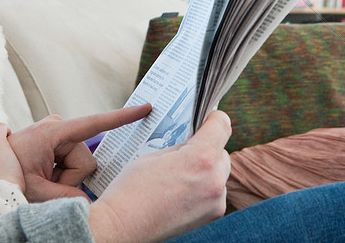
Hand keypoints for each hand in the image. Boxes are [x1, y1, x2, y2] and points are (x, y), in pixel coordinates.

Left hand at [8, 104, 151, 200]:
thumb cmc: (9, 176)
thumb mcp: (37, 192)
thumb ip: (66, 195)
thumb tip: (87, 199)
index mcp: (53, 133)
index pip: (94, 123)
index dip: (122, 117)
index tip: (146, 107)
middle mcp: (58, 128)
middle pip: (84, 161)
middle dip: (69, 178)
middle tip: (44, 182)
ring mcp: (57, 133)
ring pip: (78, 164)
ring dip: (62, 177)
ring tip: (39, 178)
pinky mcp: (56, 140)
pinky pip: (70, 161)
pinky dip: (59, 173)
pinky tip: (42, 174)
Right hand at [88, 111, 231, 242]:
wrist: (122, 226)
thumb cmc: (133, 188)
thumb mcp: (155, 154)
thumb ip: (181, 146)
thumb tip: (194, 141)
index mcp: (201, 157)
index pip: (222, 125)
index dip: (213, 118)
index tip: (206, 119)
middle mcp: (215, 179)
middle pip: (222, 151)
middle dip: (207, 148)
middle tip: (185, 152)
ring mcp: (216, 200)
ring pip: (220, 173)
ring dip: (207, 169)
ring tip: (180, 175)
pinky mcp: (213, 215)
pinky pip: (215, 192)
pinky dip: (204, 188)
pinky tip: (181, 191)